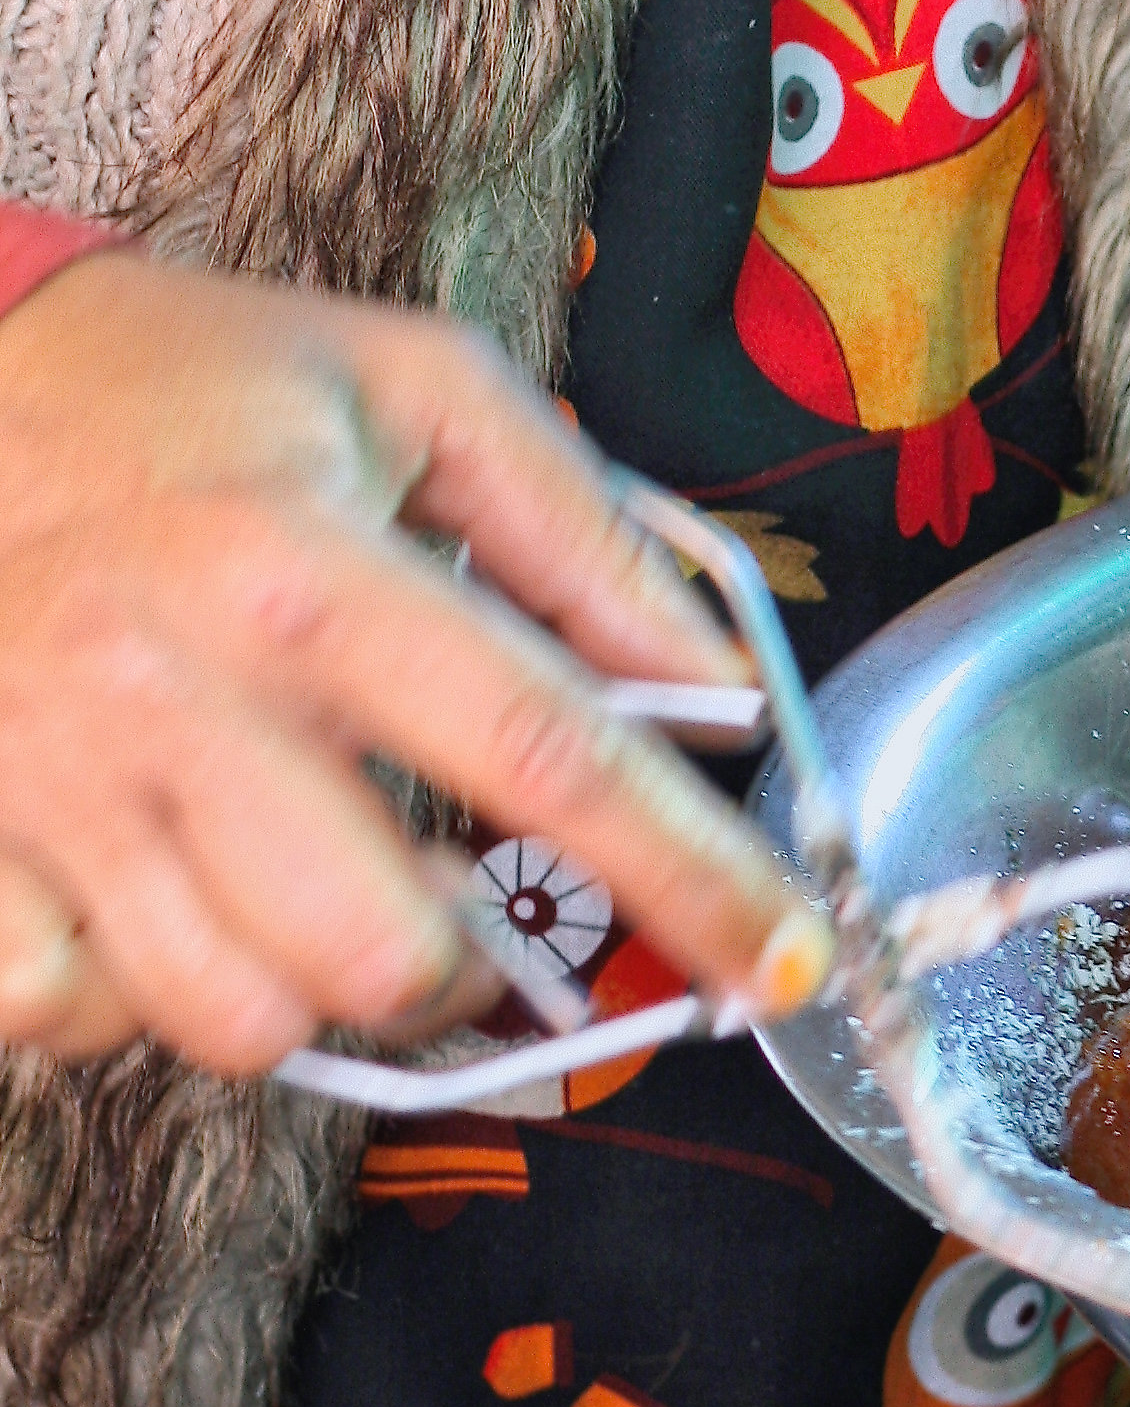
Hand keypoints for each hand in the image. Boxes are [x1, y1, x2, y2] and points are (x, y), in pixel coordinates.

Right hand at [0, 255, 831, 1072]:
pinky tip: (146, 901)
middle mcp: (176, 690)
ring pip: (238, 1022)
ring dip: (303, 992)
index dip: (691, 882)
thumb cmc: (175, 384)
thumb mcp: (406, 389)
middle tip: (446, 906)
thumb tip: (721, 687)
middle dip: (457, 972)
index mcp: (305, 569)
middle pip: (382, 956)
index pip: (545, 760)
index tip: (780, 962)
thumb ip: (583, 535)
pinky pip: (71, 1019)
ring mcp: (51, 785)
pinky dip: (126, 998)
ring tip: (290, 889)